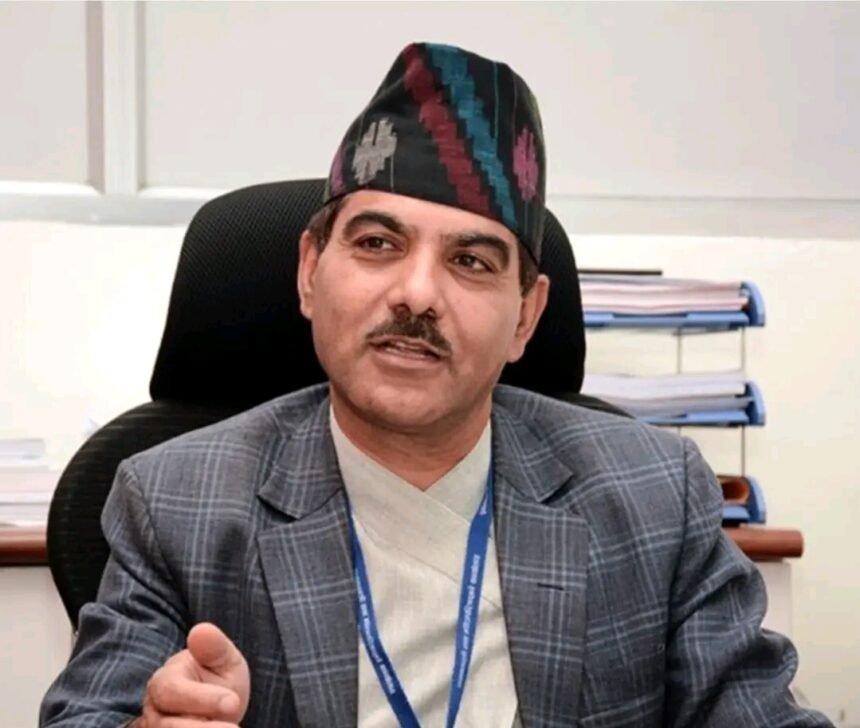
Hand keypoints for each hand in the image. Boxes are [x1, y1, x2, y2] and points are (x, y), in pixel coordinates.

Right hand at [133, 622, 249, 726]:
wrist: (220, 706)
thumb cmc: (218, 677)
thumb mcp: (223, 659)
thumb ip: (214, 647)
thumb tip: (201, 630)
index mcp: (165, 680)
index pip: (172, 691)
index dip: (201, 698)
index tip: (233, 701)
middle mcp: (156, 709)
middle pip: (166, 725)